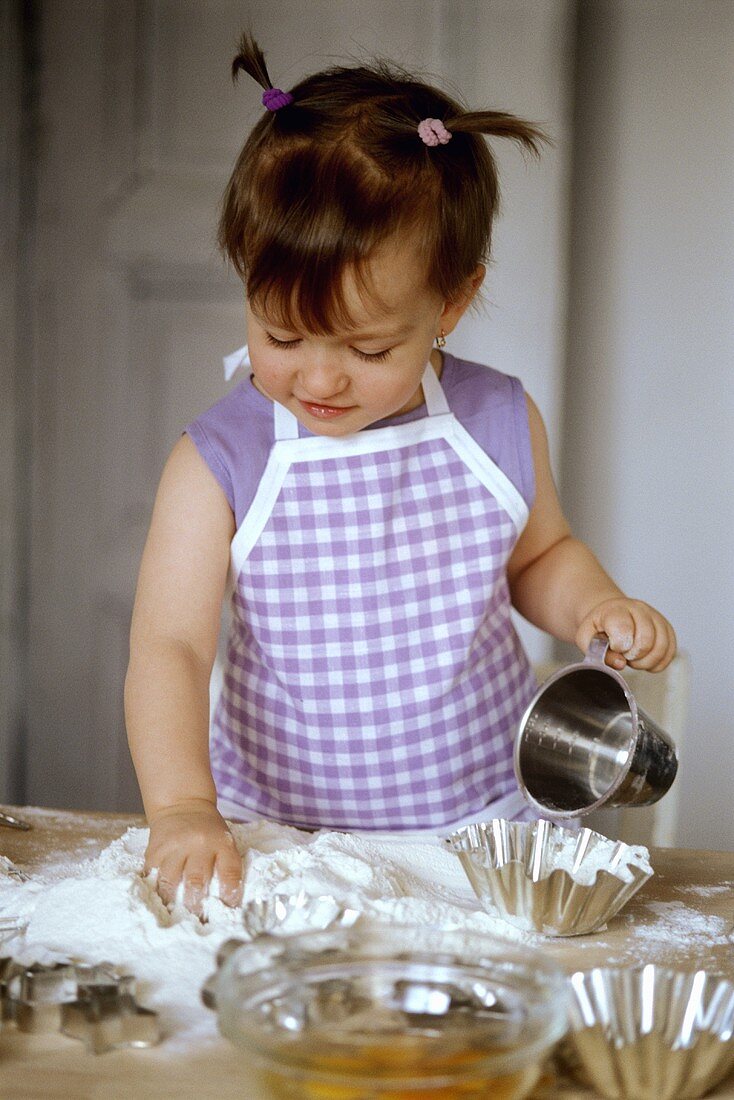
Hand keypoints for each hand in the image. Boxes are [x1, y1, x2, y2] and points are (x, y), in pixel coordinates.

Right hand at [144, 799, 242, 915]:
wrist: (182, 804)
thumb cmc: (208, 829)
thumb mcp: (224, 840)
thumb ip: (225, 865)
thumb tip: (225, 902)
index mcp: (221, 842)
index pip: (229, 872)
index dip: (230, 894)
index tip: (228, 911)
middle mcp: (199, 843)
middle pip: (197, 880)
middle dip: (197, 905)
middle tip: (197, 920)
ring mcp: (175, 846)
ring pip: (171, 881)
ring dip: (172, 902)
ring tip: (175, 915)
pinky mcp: (156, 849)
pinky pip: (153, 874)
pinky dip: (155, 890)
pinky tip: (157, 900)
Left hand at [575, 598, 676, 671]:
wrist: (610, 614)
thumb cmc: (598, 627)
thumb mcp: (586, 637)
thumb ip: (596, 651)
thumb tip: (620, 663)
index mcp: (616, 609)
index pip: (624, 629)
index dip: (619, 646)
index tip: (614, 648)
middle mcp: (639, 609)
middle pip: (646, 640)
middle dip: (633, 656)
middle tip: (623, 655)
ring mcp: (656, 618)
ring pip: (661, 647)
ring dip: (646, 662)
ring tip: (633, 658)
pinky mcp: (667, 628)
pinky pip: (670, 651)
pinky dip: (658, 663)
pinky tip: (644, 660)